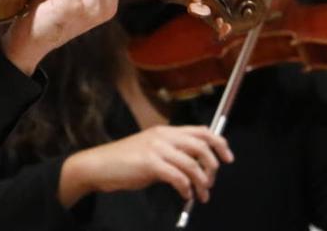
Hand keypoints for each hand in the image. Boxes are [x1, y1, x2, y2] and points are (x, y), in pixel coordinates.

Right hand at [58, 125, 234, 206]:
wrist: (99, 165)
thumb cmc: (124, 161)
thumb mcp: (151, 151)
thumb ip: (172, 153)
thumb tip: (195, 165)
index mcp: (165, 131)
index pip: (201, 130)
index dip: (219, 143)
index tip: (227, 158)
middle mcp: (163, 136)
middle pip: (201, 145)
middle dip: (213, 166)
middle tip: (212, 181)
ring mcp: (156, 148)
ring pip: (192, 164)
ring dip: (202, 183)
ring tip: (201, 195)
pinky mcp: (150, 163)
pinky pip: (178, 177)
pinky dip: (186, 188)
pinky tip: (185, 195)